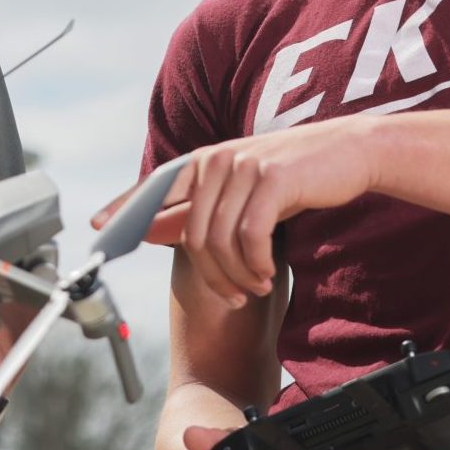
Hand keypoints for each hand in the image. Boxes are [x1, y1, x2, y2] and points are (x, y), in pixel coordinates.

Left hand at [92, 123, 373, 303]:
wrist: (352, 152)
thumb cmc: (297, 176)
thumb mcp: (245, 190)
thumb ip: (203, 209)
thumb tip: (154, 231)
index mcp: (206, 161)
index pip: (155, 187)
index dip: (125, 208)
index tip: (98, 228)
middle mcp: (217, 160)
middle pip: (191, 234)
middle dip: (212, 276)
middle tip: (235, 297)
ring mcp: (242, 167)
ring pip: (219, 240)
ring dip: (236, 276)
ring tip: (255, 288)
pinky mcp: (270, 179)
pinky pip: (248, 237)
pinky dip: (254, 265)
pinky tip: (266, 276)